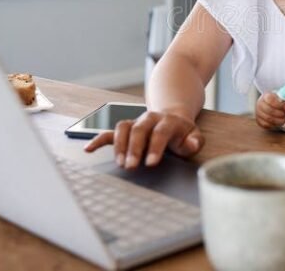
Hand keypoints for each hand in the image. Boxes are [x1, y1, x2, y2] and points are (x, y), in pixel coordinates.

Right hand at [83, 110, 202, 168]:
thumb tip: (191, 144)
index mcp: (168, 121)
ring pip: (123, 128)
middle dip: (134, 148)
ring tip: (119, 163)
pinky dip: (98, 139)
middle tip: (131, 166)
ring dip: (119, 145)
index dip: (155, 147)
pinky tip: (88, 149)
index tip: (151, 163)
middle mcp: (150, 119)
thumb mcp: (194, 136)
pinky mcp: (125, 129)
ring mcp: (136, 122)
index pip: (161, 132)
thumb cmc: (183, 133)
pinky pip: (109, 132)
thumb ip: (195, 142)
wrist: (173, 118)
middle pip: (139, 129)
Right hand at [255, 91, 284, 129]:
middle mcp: (260, 103)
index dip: (278, 104)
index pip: (270, 99)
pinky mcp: (258, 120)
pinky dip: (273, 125)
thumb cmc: (278, 102)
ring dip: (278, 121)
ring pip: (268, 119)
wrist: (271, 107)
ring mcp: (258, 112)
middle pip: (269, 110)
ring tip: (284, 120)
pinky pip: (265, 125)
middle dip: (280, 114)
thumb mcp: (284, 100)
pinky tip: (278, 123)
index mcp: (266, 96)